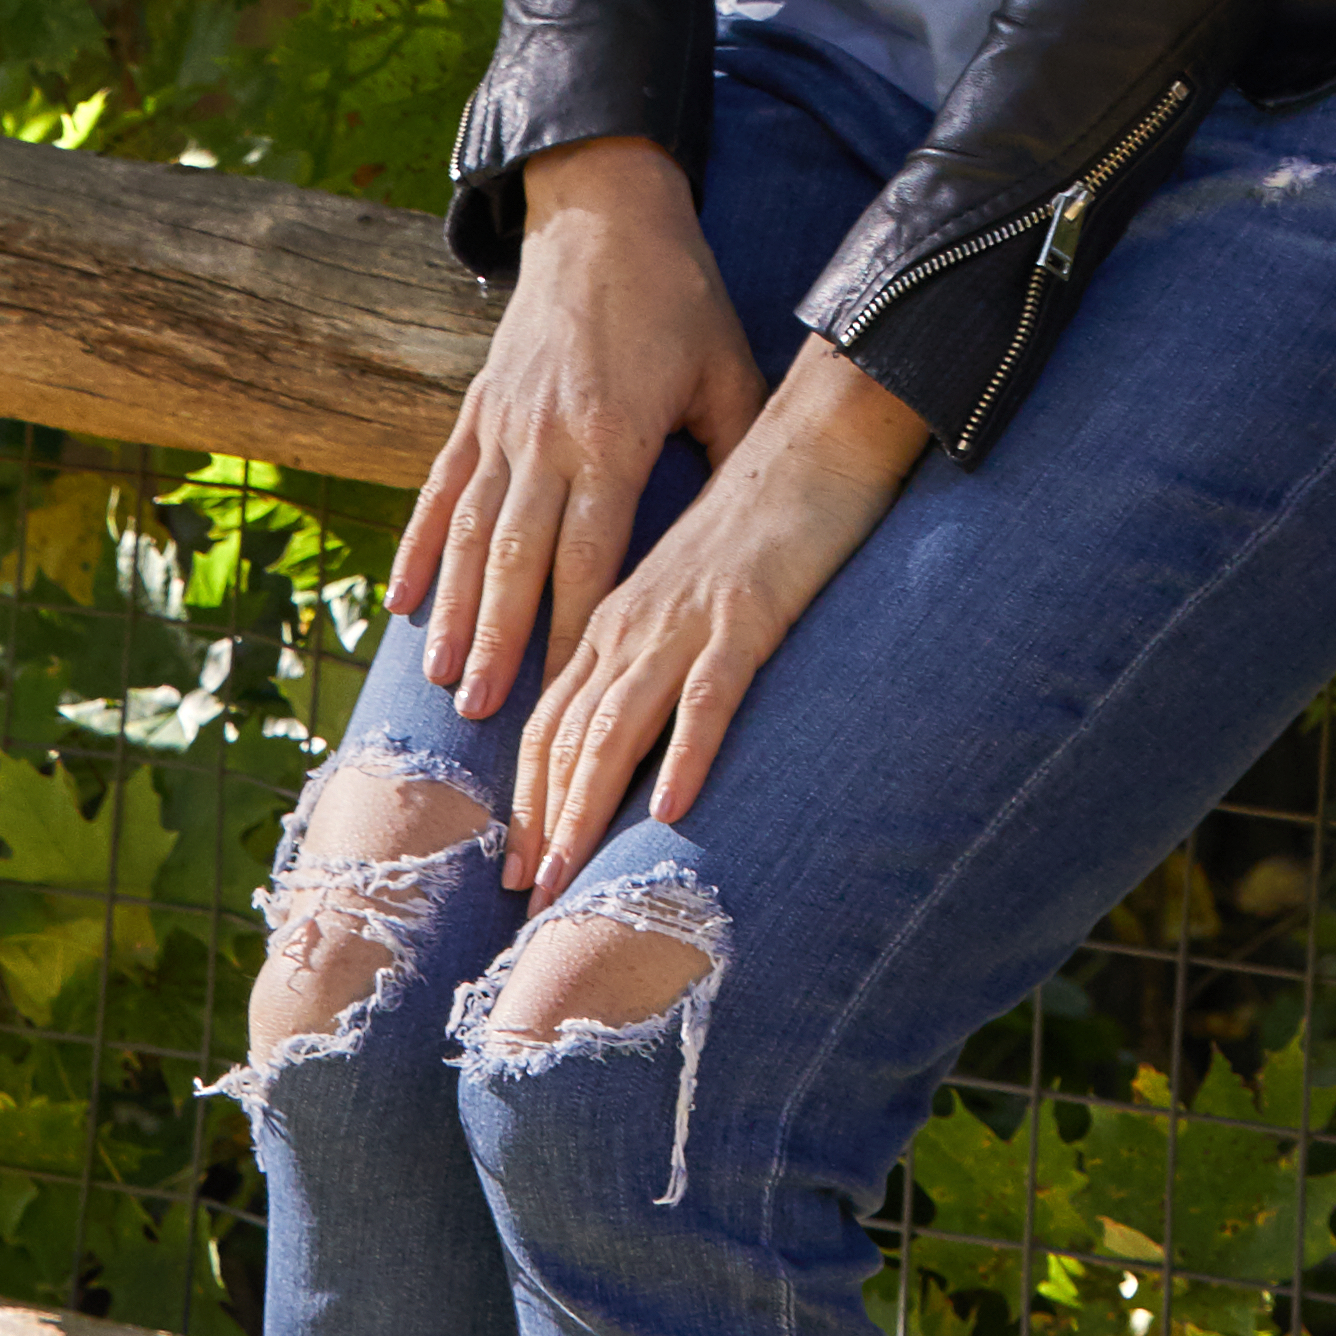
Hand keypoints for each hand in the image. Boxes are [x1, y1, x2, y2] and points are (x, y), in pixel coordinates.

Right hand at [393, 134, 767, 718]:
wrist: (603, 209)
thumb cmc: (678, 295)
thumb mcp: (726, 368)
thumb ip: (734, 451)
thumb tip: (756, 536)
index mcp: (613, 436)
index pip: (589, 556)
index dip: (571, 631)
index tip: (560, 696)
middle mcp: (547, 436)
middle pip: (516, 557)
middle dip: (498, 639)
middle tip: (479, 713)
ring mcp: (504, 420)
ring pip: (470, 530)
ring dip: (454, 606)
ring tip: (441, 677)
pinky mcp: (478, 404)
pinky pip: (441, 485)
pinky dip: (421, 545)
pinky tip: (403, 600)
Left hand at [510, 336, 929, 896]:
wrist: (814, 435)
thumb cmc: (761, 519)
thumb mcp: (692, 589)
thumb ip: (660, 648)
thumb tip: (645, 738)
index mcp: (617, 614)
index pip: (551, 718)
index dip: (529, 797)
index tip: (520, 869)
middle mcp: (635, 619)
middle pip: (568, 731)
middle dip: (543, 821)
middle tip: (528, 899)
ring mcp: (689, 617)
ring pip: (619, 722)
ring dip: (588, 807)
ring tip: (571, 878)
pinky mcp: (748, 612)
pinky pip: (711, 694)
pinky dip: (687, 753)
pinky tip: (675, 810)